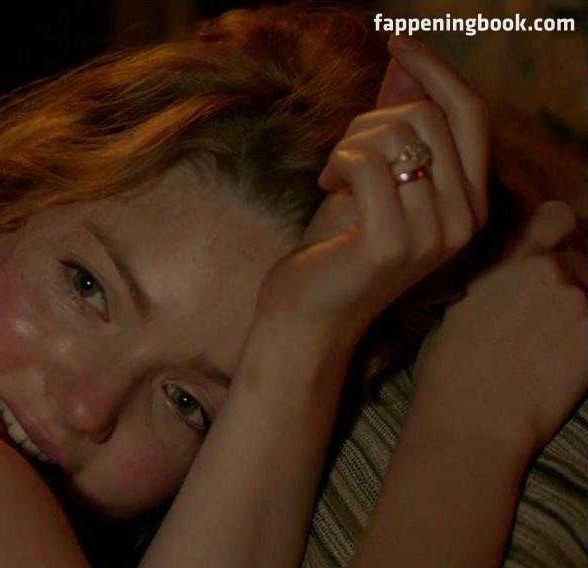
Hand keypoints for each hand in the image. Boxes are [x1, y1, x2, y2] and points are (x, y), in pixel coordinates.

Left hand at [256, 37, 489, 349]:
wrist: (307, 316)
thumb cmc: (335, 248)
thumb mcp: (374, 180)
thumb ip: (396, 133)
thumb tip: (403, 70)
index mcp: (470, 201)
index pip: (470, 115)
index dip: (436, 70)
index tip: (398, 41)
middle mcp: (464, 218)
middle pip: (429, 117)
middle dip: (373, 118)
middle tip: (342, 152)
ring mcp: (432, 234)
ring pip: (395, 135)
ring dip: (349, 144)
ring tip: (334, 177)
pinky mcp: (391, 243)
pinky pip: (365, 161)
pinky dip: (337, 162)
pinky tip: (326, 186)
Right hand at [414, 200, 587, 451]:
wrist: (474, 420)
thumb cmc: (447, 376)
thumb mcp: (454, 315)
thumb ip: (489, 290)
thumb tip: (501, 292)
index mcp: (506, 262)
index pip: (555, 217)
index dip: (560, 232)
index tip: (555, 250)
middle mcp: (549, 271)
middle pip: (584, 262)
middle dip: (574, 285)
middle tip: (552, 321)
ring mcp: (581, 302)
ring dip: (582, 314)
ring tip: (559, 347)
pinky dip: (586, 343)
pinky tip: (571, 363)